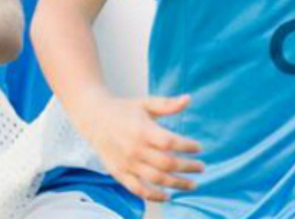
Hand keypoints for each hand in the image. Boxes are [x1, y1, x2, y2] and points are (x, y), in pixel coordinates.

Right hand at [80, 93, 203, 201]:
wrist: (94, 118)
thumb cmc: (123, 110)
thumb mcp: (146, 103)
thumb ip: (167, 104)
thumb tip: (188, 99)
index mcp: (142, 130)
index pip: (170, 142)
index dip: (187, 147)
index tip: (199, 148)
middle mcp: (135, 149)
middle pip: (166, 163)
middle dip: (187, 167)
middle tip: (201, 167)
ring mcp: (127, 163)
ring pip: (156, 179)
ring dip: (177, 184)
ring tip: (192, 184)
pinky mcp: (120, 173)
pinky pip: (139, 190)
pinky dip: (154, 196)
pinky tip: (169, 196)